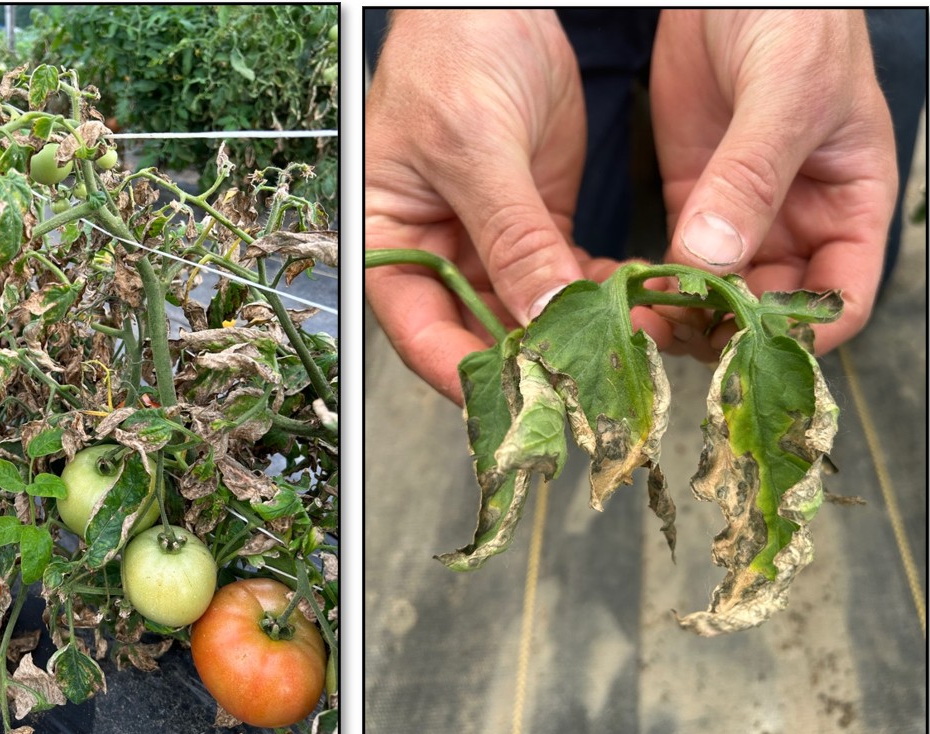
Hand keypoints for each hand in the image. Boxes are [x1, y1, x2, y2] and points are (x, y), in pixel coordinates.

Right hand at [365, 10, 586, 404]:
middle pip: (477, 332)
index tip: (519, 403)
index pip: (420, 331)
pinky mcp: (536, 227)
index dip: (464, 373)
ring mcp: (488, 244)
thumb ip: (510, 235)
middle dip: (532, 361)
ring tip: (622, 348)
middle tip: (587, 387)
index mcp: (392, 243)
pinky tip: (632, 305)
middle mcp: (437, 254)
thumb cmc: (450, 58)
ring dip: (573, 333)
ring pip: (528, 314)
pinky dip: (597, 296)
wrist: (493, 5)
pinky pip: (564, 279)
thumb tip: (539, 317)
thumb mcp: (475, 147)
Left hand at [649, 9, 897, 359]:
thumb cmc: (793, 19)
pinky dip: (655, 281)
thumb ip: (752, 174)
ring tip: (640, 320)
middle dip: (727, 330)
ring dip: (683, 313)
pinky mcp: (690, 198)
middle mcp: (798, 221)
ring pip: (718, 291)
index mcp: (849, 205)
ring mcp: (740, 214)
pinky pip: (675, 258)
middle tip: (671, 337)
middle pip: (770, 308)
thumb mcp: (787, 91)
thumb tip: (717, 257)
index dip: (802, 334)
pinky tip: (627, 290)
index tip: (745, 344)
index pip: (841, 298)